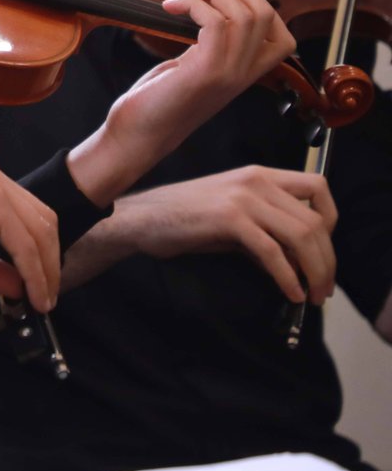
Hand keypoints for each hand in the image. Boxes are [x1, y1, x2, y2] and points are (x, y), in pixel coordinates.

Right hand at [0, 159, 58, 310]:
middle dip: (51, 264)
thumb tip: (17, 285)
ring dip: (46, 271)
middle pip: (44, 222)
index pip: (30, 217)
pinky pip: (25, 242)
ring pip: (41, 232)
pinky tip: (30, 294)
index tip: (41, 285)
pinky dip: (34, 271)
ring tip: (42, 302)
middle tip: (46, 298)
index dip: (42, 254)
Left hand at [68, 0, 294, 205]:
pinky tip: (170, 8)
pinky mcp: (206, 73)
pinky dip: (193, 5)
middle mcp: (245, 74)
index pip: (282, 33)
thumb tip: (208, 6)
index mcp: (246, 72)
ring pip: (246, 14)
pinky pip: (216, 23)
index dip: (254, 1)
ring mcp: (229, 74)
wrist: (138, 136)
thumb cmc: (158, 100)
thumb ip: (211, 43)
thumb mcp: (193, 66)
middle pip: (266, 12)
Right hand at [89, 166, 336, 303]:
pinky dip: (287, 276)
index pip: (318, 187)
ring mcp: (243, 197)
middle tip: (322, 288)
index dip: (330, 221)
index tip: (322, 250)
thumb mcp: (232, 217)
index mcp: (259, 174)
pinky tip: (289, 292)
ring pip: (301, 235)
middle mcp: (256, 180)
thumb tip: (296, 260)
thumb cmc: (182, 219)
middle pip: (315, 220)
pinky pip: (273, 252)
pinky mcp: (229, 219)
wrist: (140, 219)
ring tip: (311, 295)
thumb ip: (266, 230)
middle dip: (327, 260)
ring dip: (315, 271)